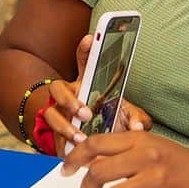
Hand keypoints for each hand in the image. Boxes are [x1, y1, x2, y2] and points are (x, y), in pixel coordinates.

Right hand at [43, 35, 152, 155]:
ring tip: (81, 137)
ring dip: (64, 124)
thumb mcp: (127, 117)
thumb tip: (137, 127)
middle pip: (58, 88)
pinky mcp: (57, 135)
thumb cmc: (112, 124)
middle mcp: (70, 97)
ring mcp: (60, 115)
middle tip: (86, 113)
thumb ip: (137, 119)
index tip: (91, 39)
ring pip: (51, 113)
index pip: (84, 62)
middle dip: (68, 99)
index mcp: (87, 85)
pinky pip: (53, 136)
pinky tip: (77, 148)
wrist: (98, 147)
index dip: (86, 49)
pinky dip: (65, 143)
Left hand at [62, 133, 188, 187]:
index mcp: (137, 139)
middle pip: (98, 171)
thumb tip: (92, 162)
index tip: (65, 171)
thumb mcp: (152, 145)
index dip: (74, 158)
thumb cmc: (181, 162)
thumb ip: (124, 151)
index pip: (94, 144)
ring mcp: (155, 181)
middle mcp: (143, 157)